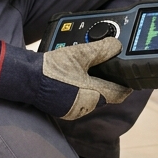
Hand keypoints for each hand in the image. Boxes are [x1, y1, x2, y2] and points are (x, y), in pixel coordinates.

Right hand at [0, 38, 132, 119]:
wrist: (26, 79)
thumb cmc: (51, 68)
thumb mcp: (79, 53)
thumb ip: (100, 50)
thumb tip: (116, 46)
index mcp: (93, 94)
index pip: (119, 94)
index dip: (127, 86)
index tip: (131, 80)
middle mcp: (86, 107)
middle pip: (105, 96)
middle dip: (107, 84)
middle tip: (107, 70)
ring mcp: (74, 111)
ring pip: (92, 99)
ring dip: (93, 88)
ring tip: (88, 72)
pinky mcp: (64, 111)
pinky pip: (79, 102)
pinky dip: (81, 92)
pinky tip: (74, 80)